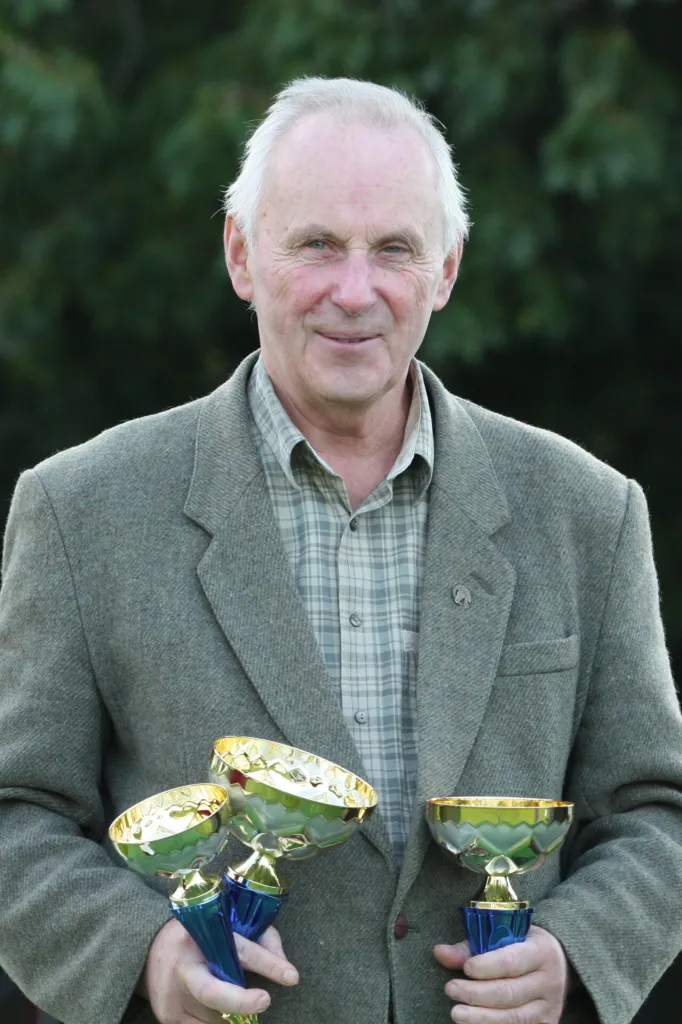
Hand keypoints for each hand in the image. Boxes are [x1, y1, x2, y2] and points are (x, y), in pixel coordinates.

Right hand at [142, 918, 298, 1022]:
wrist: (152, 949)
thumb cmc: (203, 936)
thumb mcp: (232, 926)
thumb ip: (261, 940)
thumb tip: (285, 966)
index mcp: (202, 935)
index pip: (241, 951)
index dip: (268, 964)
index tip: (291, 976)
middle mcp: (184, 966)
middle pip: (212, 991)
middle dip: (240, 1001)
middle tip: (264, 1000)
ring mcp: (172, 994)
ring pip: (214, 1015)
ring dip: (233, 1013)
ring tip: (238, 999)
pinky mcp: (168, 1017)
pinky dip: (220, 1022)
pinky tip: (224, 1012)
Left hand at [434, 925, 567, 1023]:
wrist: (559, 966)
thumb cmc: (523, 946)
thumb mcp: (504, 936)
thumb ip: (472, 945)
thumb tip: (440, 952)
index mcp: (541, 951)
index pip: (512, 961)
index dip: (487, 966)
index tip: (466, 968)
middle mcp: (549, 981)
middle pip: (510, 993)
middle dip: (476, 994)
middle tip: (451, 989)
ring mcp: (549, 1007)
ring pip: (514, 1017)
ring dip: (481, 1018)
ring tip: (457, 1013)